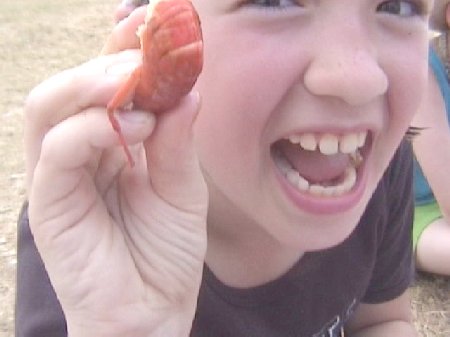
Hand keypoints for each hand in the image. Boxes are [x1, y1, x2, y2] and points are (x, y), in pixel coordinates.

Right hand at [25, 7, 206, 336]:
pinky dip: (90, 128)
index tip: (155, 20)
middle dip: (109, 59)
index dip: (126, 48)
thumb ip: (177, 139)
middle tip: (148, 51)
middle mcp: (81, 150)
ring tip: (137, 85)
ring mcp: (60, 173)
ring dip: (94, 85)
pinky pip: (56, 148)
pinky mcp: (48, 201)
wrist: (151, 309)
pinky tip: (131, 127)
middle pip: (73, 84)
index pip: (107, 83)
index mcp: (112, 143)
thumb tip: (187, 87)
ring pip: (51, 105)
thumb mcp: (182, 186)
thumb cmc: (166, 250)